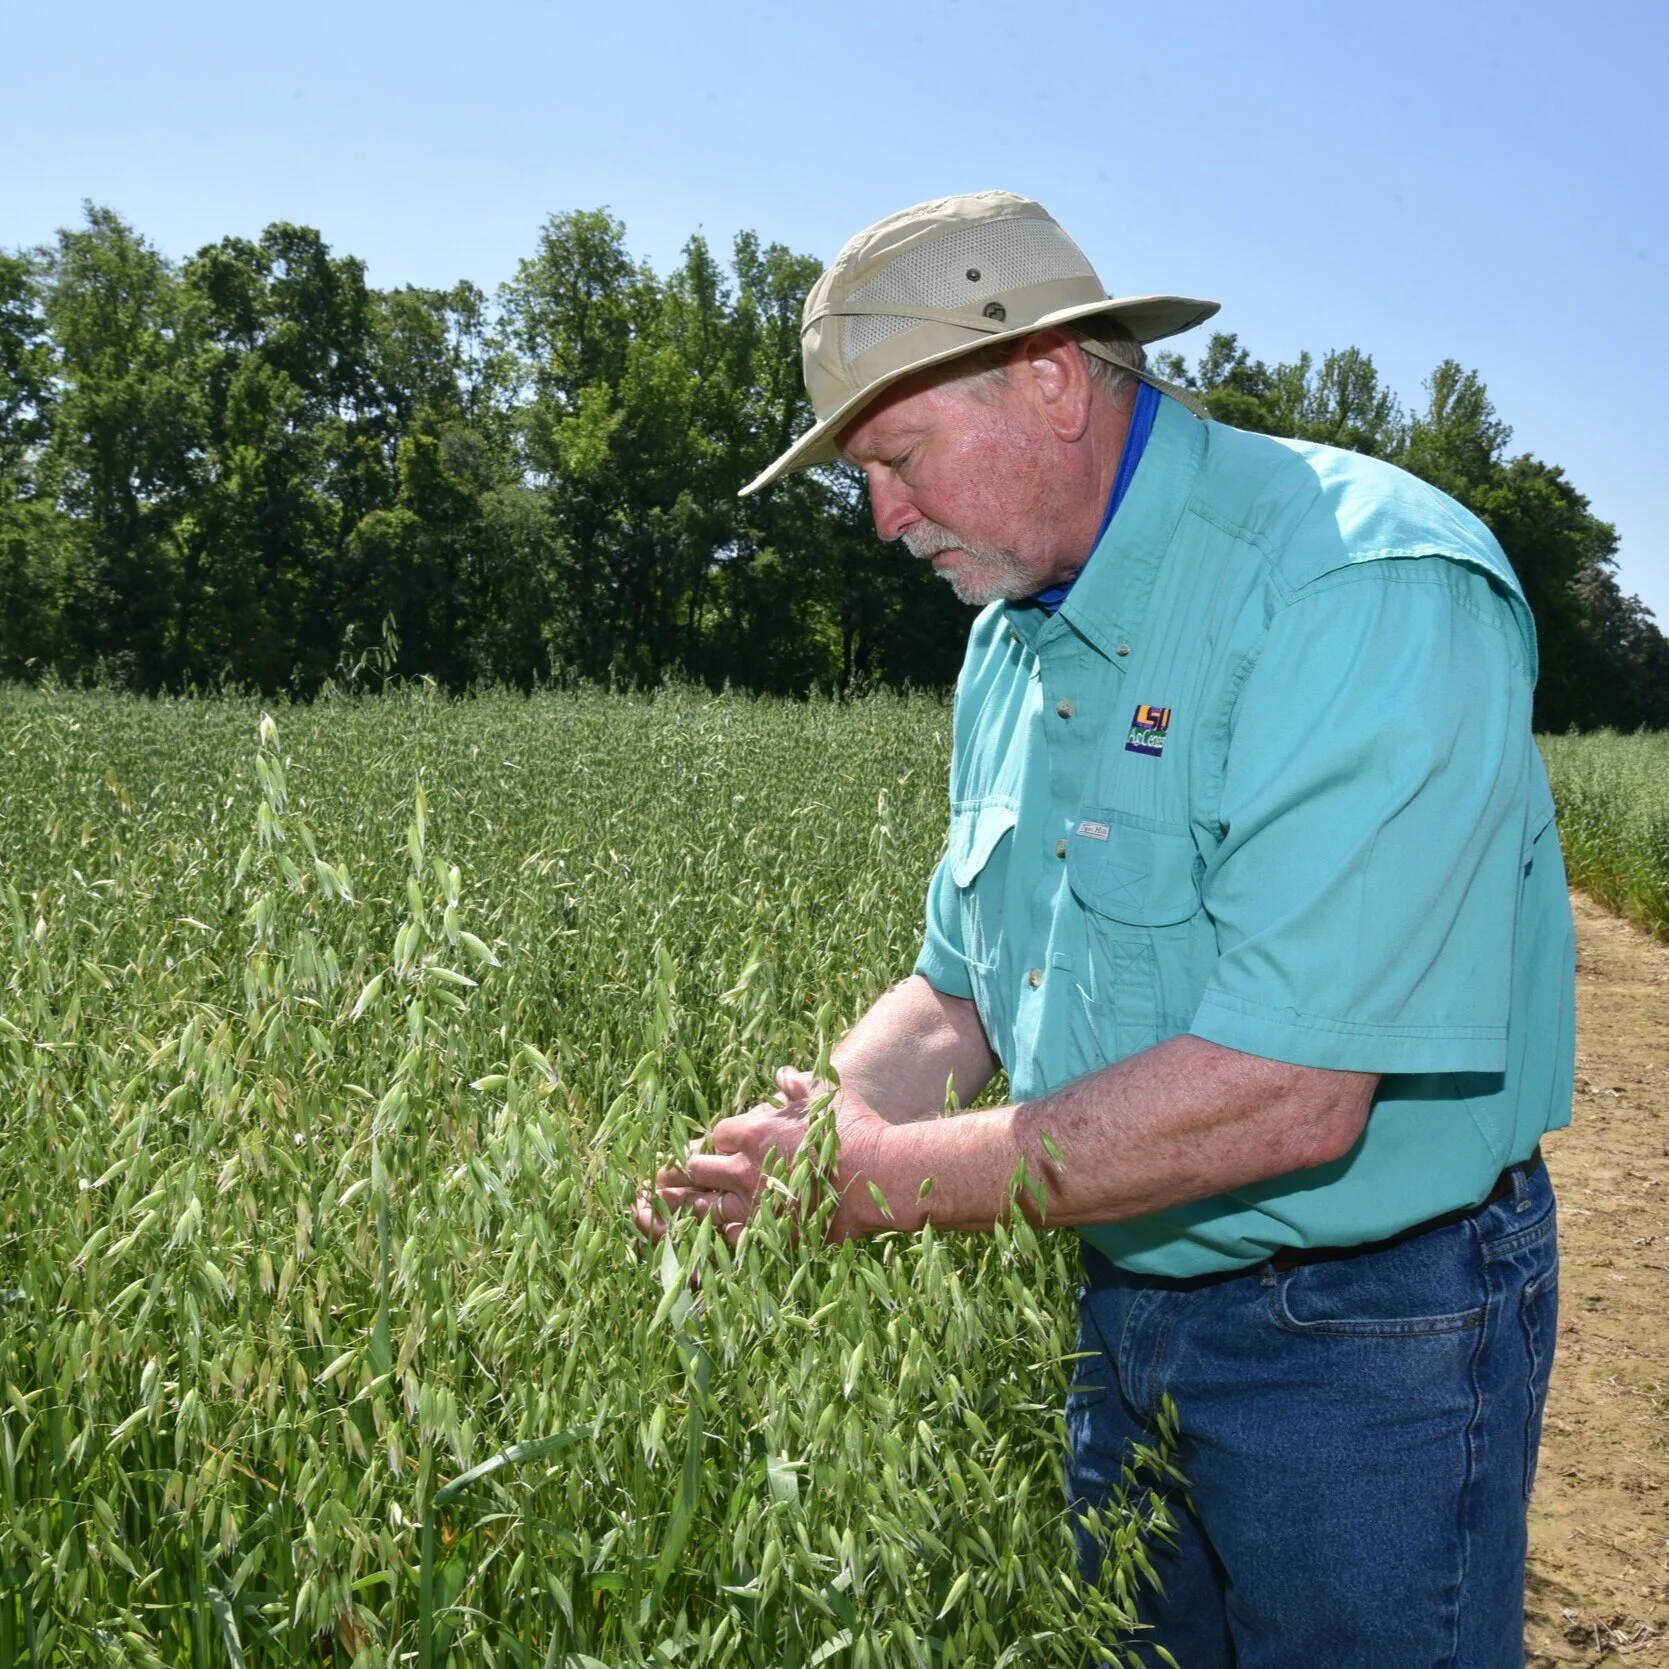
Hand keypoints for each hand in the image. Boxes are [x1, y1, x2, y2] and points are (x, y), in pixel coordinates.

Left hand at [633, 1067, 889, 1245]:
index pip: (715, 1134)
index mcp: (754, 1131)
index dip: (713, 1141)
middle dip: (685, 1171)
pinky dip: (710, 1240)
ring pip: (700, 1207)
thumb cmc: (854, 1131)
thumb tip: (781, 1073)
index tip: (713, 1148)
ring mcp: (754, 1205)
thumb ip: (797, 1084)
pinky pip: (725, 1241)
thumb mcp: (826, 1094)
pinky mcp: (767, 1235)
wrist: (878, 1175)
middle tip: (668, 1176)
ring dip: (683, 1206)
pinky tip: (698, 1245)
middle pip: (697, 1168)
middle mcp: (745, 1168)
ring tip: (662, 1210)